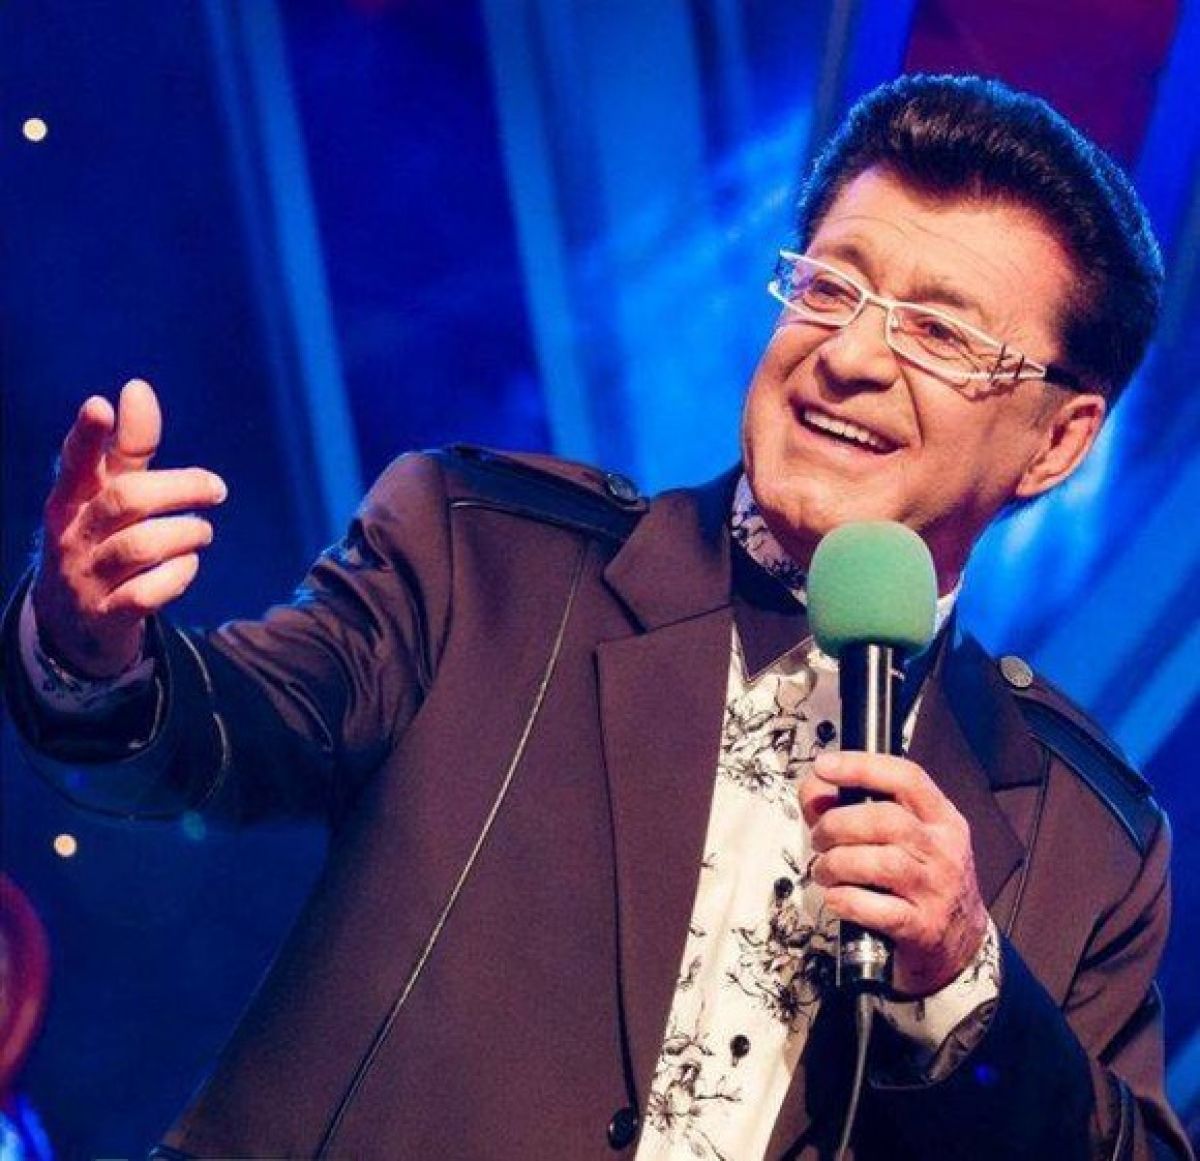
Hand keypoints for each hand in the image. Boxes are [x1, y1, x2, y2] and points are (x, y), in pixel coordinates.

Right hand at [30, 379, 226, 677]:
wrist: (74, 624)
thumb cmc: (100, 540)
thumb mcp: (107, 493)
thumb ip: (128, 446)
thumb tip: (137, 387)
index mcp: (70, 499)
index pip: (75, 462)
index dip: (87, 435)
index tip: (100, 404)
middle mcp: (72, 535)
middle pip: (127, 500)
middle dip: (182, 488)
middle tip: (218, 490)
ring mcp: (86, 578)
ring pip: (141, 547)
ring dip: (187, 534)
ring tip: (202, 532)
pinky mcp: (107, 615)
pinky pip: (148, 594)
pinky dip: (178, 576)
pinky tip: (187, 566)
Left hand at [800, 750, 988, 996]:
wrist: (960, 944)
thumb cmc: (920, 880)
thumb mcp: (902, 837)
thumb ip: (854, 806)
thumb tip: (813, 789)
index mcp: (940, 818)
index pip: (906, 777)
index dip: (861, 766)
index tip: (824, 766)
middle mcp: (943, 850)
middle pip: (886, 820)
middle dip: (838, 824)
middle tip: (819, 837)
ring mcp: (936, 889)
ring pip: (880, 863)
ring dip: (836, 863)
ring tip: (824, 869)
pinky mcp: (922, 927)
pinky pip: (875, 908)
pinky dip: (845, 900)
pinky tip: (836, 898)